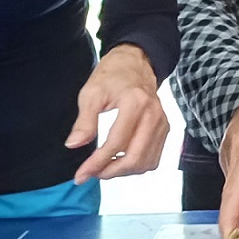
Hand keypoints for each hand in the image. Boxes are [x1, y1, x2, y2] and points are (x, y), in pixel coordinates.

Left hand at [67, 43, 168, 181]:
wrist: (136, 63)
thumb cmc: (112, 75)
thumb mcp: (91, 94)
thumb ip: (84, 121)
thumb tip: (74, 145)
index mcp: (135, 103)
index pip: (116, 144)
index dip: (96, 163)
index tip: (80, 174)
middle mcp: (153, 115)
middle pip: (135, 158)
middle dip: (111, 172)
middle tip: (92, 173)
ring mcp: (162, 122)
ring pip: (146, 162)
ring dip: (123, 172)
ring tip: (104, 168)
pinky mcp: (164, 128)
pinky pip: (153, 158)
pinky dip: (136, 166)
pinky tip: (119, 161)